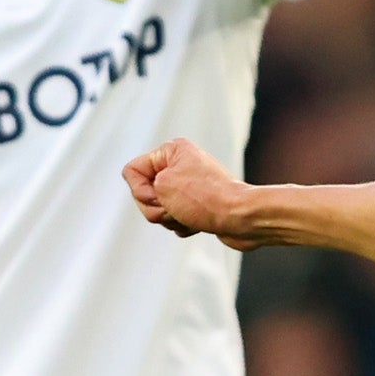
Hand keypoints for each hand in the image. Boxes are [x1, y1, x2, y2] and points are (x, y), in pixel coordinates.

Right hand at [126, 135, 257, 240]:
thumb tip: (153, 200)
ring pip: (158, 208)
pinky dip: (182, 224)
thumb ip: (142, 188)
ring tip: (189, 216)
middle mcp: (181, 164)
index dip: (140, 190)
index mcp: (172, 150)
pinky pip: (174, 218)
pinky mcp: (197, 204)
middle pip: (143, 192)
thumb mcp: (162, 187)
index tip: (160, 195)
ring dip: (169, 218)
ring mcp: (190, 186)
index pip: (132, 171)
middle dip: (155, 208)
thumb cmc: (205, 199)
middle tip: (174, 209)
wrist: (242, 218)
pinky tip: (197, 223)